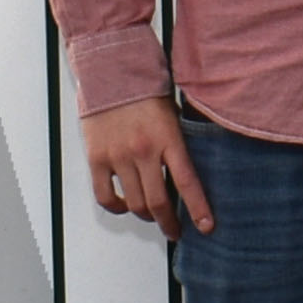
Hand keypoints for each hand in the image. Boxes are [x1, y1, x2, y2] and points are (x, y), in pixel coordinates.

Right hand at [81, 96, 214, 237]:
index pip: (187, 182)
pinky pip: (105, 196)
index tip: (206, 227)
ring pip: (134, 203)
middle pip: (158, 202)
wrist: (111, 71)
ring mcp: (118, 156)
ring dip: (145, 216)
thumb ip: (178, 143)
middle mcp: (143, 151)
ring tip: (151, 216)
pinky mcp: (97, 158)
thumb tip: (188, 173)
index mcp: (168, 138)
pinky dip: (117, 207)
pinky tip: (124, 205)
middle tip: (175, 231)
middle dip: (169, 223)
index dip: (198, 209)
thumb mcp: (174, 114)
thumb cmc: (146, 90)